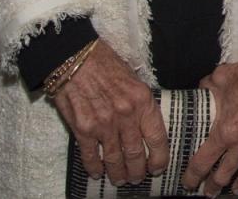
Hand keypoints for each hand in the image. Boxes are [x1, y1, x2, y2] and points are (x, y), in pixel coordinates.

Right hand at [52, 40, 168, 185]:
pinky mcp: (83, 129)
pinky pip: (91, 156)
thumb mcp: (134, 79)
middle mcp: (125, 114)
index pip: (157, 136)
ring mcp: (103, 124)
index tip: (159, 167)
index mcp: (142, 100)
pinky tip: (97, 173)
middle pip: (136, 153)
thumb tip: (148, 125)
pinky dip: (94, 167)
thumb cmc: (107, 64)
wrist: (77, 58)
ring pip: (115, 159)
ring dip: (118, 173)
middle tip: (138, 178)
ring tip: (120, 180)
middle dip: (138, 171)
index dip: (160, 157)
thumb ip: (141, 103)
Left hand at [182, 34, 237, 196]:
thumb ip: (207, 87)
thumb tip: (200, 90)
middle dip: (214, 186)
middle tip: (209, 191)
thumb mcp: (222, 77)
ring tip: (237, 188)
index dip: (192, 176)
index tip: (188, 182)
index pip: (203, 162)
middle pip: (224, 175)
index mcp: (225, 131)